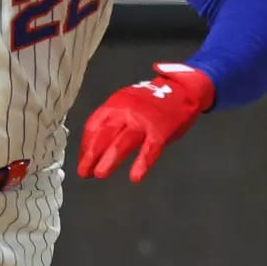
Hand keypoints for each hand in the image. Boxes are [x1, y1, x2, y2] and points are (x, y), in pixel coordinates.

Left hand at [76, 63, 214, 182]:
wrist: (183, 88)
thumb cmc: (151, 101)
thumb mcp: (126, 103)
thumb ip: (112, 120)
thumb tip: (93, 144)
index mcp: (114, 104)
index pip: (93, 126)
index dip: (86, 145)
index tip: (83, 159)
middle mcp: (125, 111)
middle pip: (103, 135)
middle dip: (91, 155)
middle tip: (83, 172)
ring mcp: (143, 121)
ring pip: (122, 142)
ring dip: (109, 159)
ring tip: (99, 174)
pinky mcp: (161, 131)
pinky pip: (150, 149)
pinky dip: (142, 163)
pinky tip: (135, 176)